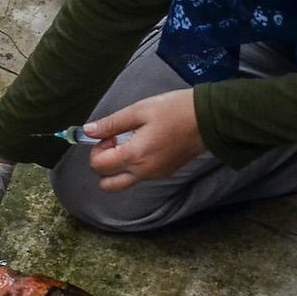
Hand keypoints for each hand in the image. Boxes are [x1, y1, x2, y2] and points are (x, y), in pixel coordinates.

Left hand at [83, 90, 204, 190]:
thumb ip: (111, 123)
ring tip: (132, 141)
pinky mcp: (164, 174)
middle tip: (115, 143)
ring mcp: (155, 176)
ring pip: (123, 182)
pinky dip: (134, 166)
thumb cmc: (174, 110)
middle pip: (107, 185)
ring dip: (118, 167)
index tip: (111, 134)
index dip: (97, 149)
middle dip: (103, 165)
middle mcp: (143, 172)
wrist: (208, 119)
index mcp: (135, 156)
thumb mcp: (140, 110)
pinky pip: (139, 177)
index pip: (99, 166)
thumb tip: (87, 131)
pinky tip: (145, 144)